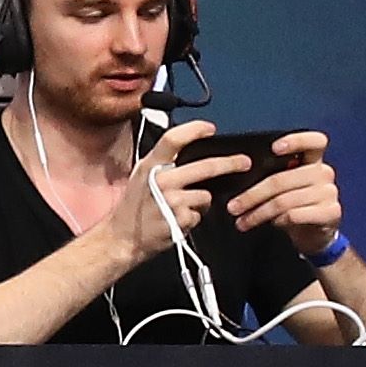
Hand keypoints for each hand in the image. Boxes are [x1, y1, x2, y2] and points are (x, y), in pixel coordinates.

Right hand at [96, 120, 239, 262]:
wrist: (121, 237)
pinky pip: (199, 214)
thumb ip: (162, 163)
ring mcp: (172, 200)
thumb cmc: (133, 206)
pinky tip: (178, 220)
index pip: (173, 139)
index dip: (194, 130)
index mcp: (150, 165)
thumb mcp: (141, 176)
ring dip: (201, 202)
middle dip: (230, 163)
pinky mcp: (181, 219)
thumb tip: (192, 154)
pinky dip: (193, 217)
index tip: (211, 129)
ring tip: (182, 208)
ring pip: (205, 195)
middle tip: (244, 162)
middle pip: (205, 166)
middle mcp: (161, 179)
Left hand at [229, 132, 343, 256]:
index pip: (313, 141)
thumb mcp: (285, 186)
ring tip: (242, 221)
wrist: (315, 234)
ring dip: (258, 213)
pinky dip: (278, 220)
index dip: (295, 141)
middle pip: (282, 179)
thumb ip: (273, 174)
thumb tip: (240, 172)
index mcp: (313, 160)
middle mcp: (324, 173)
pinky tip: (272, 224)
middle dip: (252, 195)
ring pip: (285, 200)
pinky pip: (295, 215)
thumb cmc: (294, 204)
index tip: (273, 148)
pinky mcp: (331, 213)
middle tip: (233, 207)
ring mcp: (329, 193)